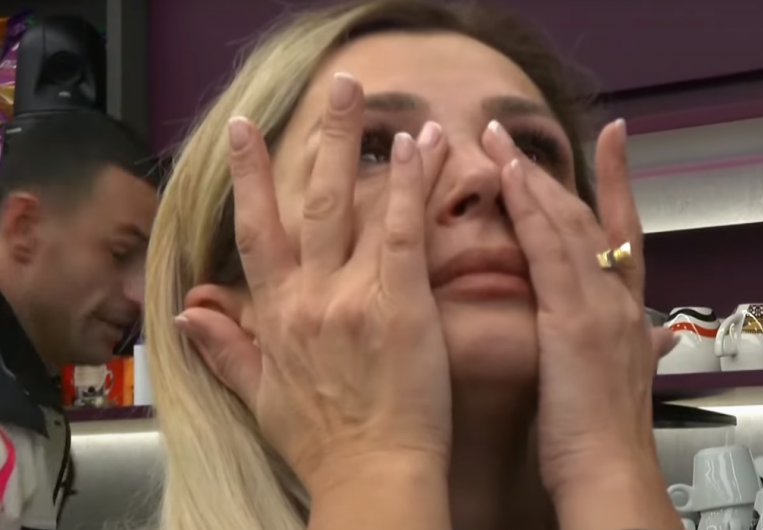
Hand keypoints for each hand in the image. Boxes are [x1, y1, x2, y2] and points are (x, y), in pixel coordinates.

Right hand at [175, 73, 450, 494]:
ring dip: (363, 146)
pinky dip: (407, 186)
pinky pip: (401, 233)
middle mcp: (310, 296)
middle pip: (307, 202)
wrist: (371, 477)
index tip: (244, 134)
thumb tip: (186, 314)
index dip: (248, 178)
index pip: (255, 231)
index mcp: (278, 315)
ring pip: (354, 206)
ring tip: (371, 99)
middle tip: (334, 87)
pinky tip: (417, 146)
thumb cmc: (322, 443)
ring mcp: (353, 296)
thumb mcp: (259, 398)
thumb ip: (223, 351)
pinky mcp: (400, 305)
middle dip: (316, 139)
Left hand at [483, 120, 678, 529]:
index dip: (616, 183)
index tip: (612, 140)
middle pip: (588, 217)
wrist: (609, 476)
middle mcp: (618, 297)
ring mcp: (599, 304)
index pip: (624, 232)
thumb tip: (639, 335)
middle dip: (554, 171)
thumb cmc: (596, 437)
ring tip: (497, 138)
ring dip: (532, 176)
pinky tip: (510, 178)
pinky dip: (532, 209)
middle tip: (515, 133)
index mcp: (625, 310)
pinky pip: (550, 250)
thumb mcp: (612, 379)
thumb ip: (621, 346)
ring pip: (568, 223)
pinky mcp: (574, 319)